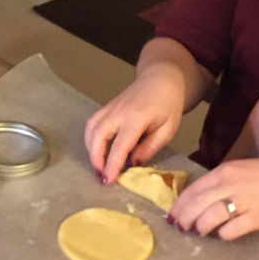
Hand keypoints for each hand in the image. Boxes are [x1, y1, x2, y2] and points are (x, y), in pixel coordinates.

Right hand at [84, 66, 183, 182]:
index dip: (112, 164)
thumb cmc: (168, 105)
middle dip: (96, 158)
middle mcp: (118, 112)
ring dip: (91, 149)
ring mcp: (110, 107)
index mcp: (136, 118)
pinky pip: (92, 123)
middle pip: (98, 135)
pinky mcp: (106, 107)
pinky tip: (97, 150)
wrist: (161, 79)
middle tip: (102, 176)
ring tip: (99, 166)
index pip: (120, 145)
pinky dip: (90, 139)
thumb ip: (149, 147)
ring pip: (91, 129)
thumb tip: (132, 163)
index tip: (109, 180)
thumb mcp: (167, 130)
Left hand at [168, 158, 258, 239]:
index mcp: (225, 171)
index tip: (172, 215)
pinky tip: (224, 235)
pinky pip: (232, 229)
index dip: (180, 204)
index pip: (193, 189)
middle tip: (181, 228)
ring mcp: (245, 200)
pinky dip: (224, 234)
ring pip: (211, 216)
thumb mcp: (241, 171)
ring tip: (200, 232)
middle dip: (184, 218)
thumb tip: (199, 198)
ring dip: (201, 227)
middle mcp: (232, 184)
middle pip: (197, 204)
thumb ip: (221, 182)